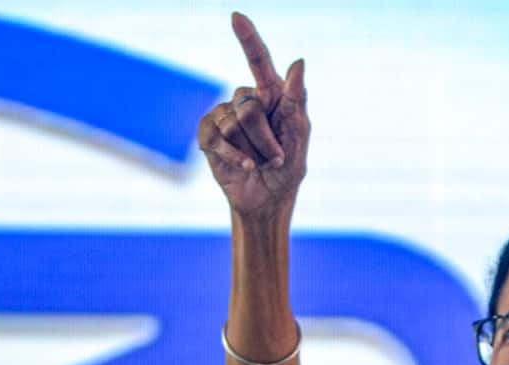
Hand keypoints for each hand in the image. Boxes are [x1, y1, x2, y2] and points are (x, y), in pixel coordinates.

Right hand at [198, 12, 309, 217]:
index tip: (237, 17)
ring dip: (254, 150)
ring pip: (234, 124)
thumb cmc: (288, 169)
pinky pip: (217, 138)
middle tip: (277, 157)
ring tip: (261, 162)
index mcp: (273, 96)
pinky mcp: (209, 135)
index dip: (248, 38)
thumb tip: (299, 62)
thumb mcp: (299, 136)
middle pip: (249, 105)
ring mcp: (224, 116)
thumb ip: (297, 100)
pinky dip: (235, 156)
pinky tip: (246, 167)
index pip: (258, 61)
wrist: (267, 201)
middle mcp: (246, 101)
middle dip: (266, 137)